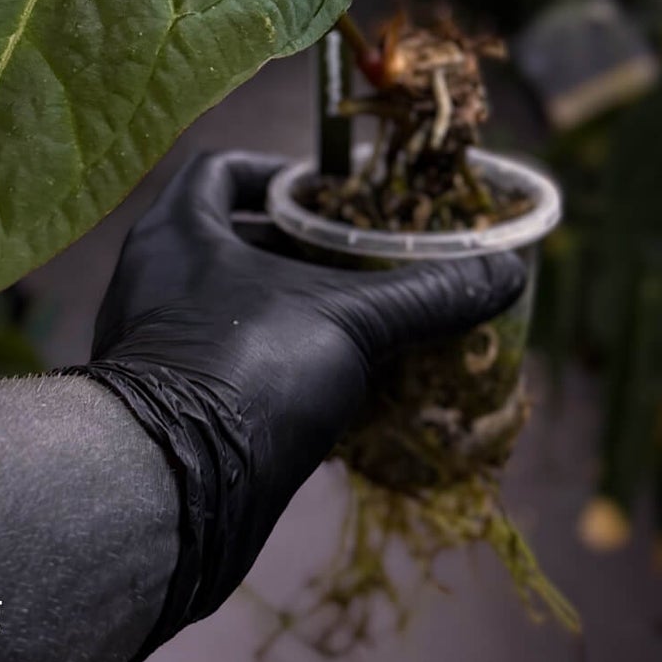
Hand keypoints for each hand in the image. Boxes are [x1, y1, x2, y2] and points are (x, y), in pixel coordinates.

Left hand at [73, 150, 526, 654]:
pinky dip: (271, 365)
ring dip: (285, 310)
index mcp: (178, 231)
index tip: (328, 196)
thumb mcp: (349, 320)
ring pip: (227, 307)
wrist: (171, 493)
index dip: (276, 173)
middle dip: (293, 248)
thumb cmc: (247, 369)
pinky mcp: (166, 407)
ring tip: (353, 320)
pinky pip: (223, 364)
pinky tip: (327, 387)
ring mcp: (154, 345)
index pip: (221, 168)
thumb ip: (424, 293)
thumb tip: (508, 271)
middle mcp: (153, 279)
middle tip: (355, 259)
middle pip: (228, 239)